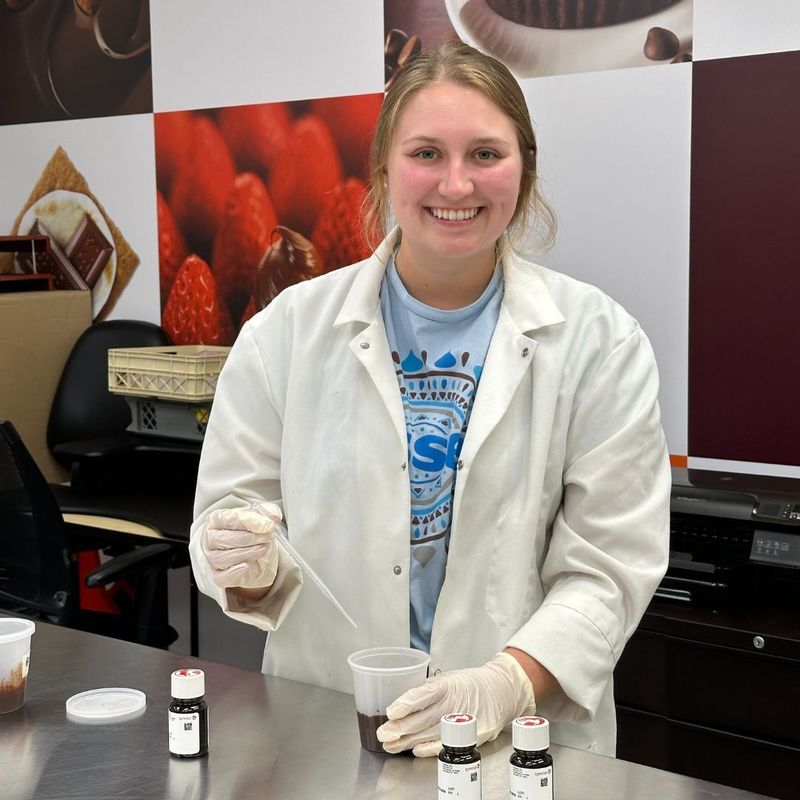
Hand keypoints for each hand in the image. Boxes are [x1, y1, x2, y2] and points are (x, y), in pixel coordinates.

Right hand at [202, 505, 282, 589]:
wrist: (253, 552)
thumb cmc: (250, 531)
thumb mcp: (260, 517)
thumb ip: (267, 512)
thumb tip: (274, 515)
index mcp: (216, 520)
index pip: (228, 519)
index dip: (249, 521)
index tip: (267, 524)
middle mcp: (210, 539)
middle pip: (222, 539)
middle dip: (248, 538)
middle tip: (266, 537)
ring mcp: (212, 559)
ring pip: (222, 558)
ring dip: (246, 553)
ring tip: (264, 549)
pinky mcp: (218, 576)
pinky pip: (222, 577)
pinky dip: (234, 573)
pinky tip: (247, 566)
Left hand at [376, 652, 535, 756]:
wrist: (502, 691)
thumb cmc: (471, 683)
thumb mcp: (449, 678)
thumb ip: (428, 691)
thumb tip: (403, 704)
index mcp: (450, 684)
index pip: (426, 694)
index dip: (408, 703)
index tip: (391, 712)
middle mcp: (457, 703)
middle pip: (425, 718)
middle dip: (401, 727)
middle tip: (383, 733)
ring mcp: (466, 721)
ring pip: (431, 733)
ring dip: (409, 740)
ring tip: (391, 744)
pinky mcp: (474, 736)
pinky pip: (448, 743)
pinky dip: (430, 748)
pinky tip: (416, 750)